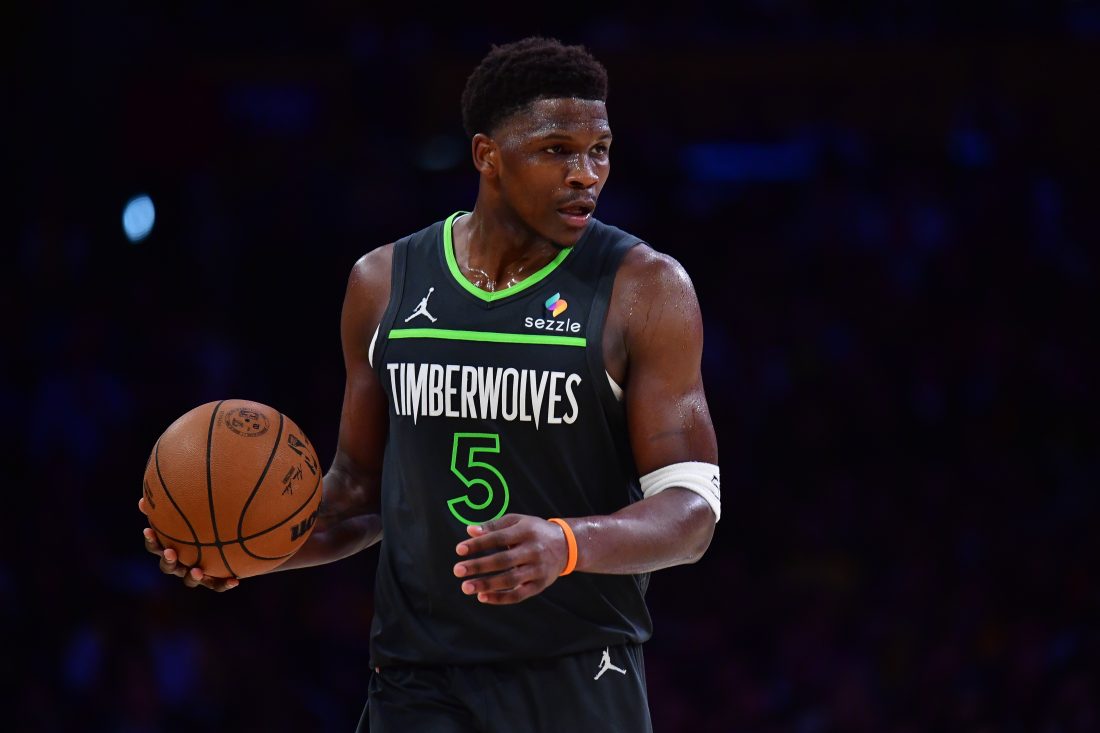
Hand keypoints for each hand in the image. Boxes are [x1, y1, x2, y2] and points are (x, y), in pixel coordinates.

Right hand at [139, 497, 238, 591]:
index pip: (156, 546)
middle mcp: (181, 564)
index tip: (148, 530)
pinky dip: (224, 584)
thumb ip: (175, 505)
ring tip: (197, 570)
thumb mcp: (188, 513)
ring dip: (192, 576)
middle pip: (168, 566)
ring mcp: (196, 573)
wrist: (228, 543)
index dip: (151, 540)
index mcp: (171, 548)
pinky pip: (217, 585)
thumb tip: (152, 493)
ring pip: (190, 580)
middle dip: (167, 560)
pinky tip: (235, 580)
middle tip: (170, 552)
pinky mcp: (214, 579)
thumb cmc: (202, 524)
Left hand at [453, 514, 569, 604]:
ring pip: (510, 580)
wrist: (566, 545)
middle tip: (457, 570)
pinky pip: (519, 595)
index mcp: (526, 532)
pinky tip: (482, 597)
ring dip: (487, 585)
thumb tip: (470, 531)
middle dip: (479, 566)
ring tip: (466, 587)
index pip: (499, 538)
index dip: (479, 544)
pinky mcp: (540, 585)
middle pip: (503, 560)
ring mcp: (538, 569)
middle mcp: (534, 551)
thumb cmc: (534, 531)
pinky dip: (500, 598)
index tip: (459, 549)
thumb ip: (494, 526)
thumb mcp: (517, 522)